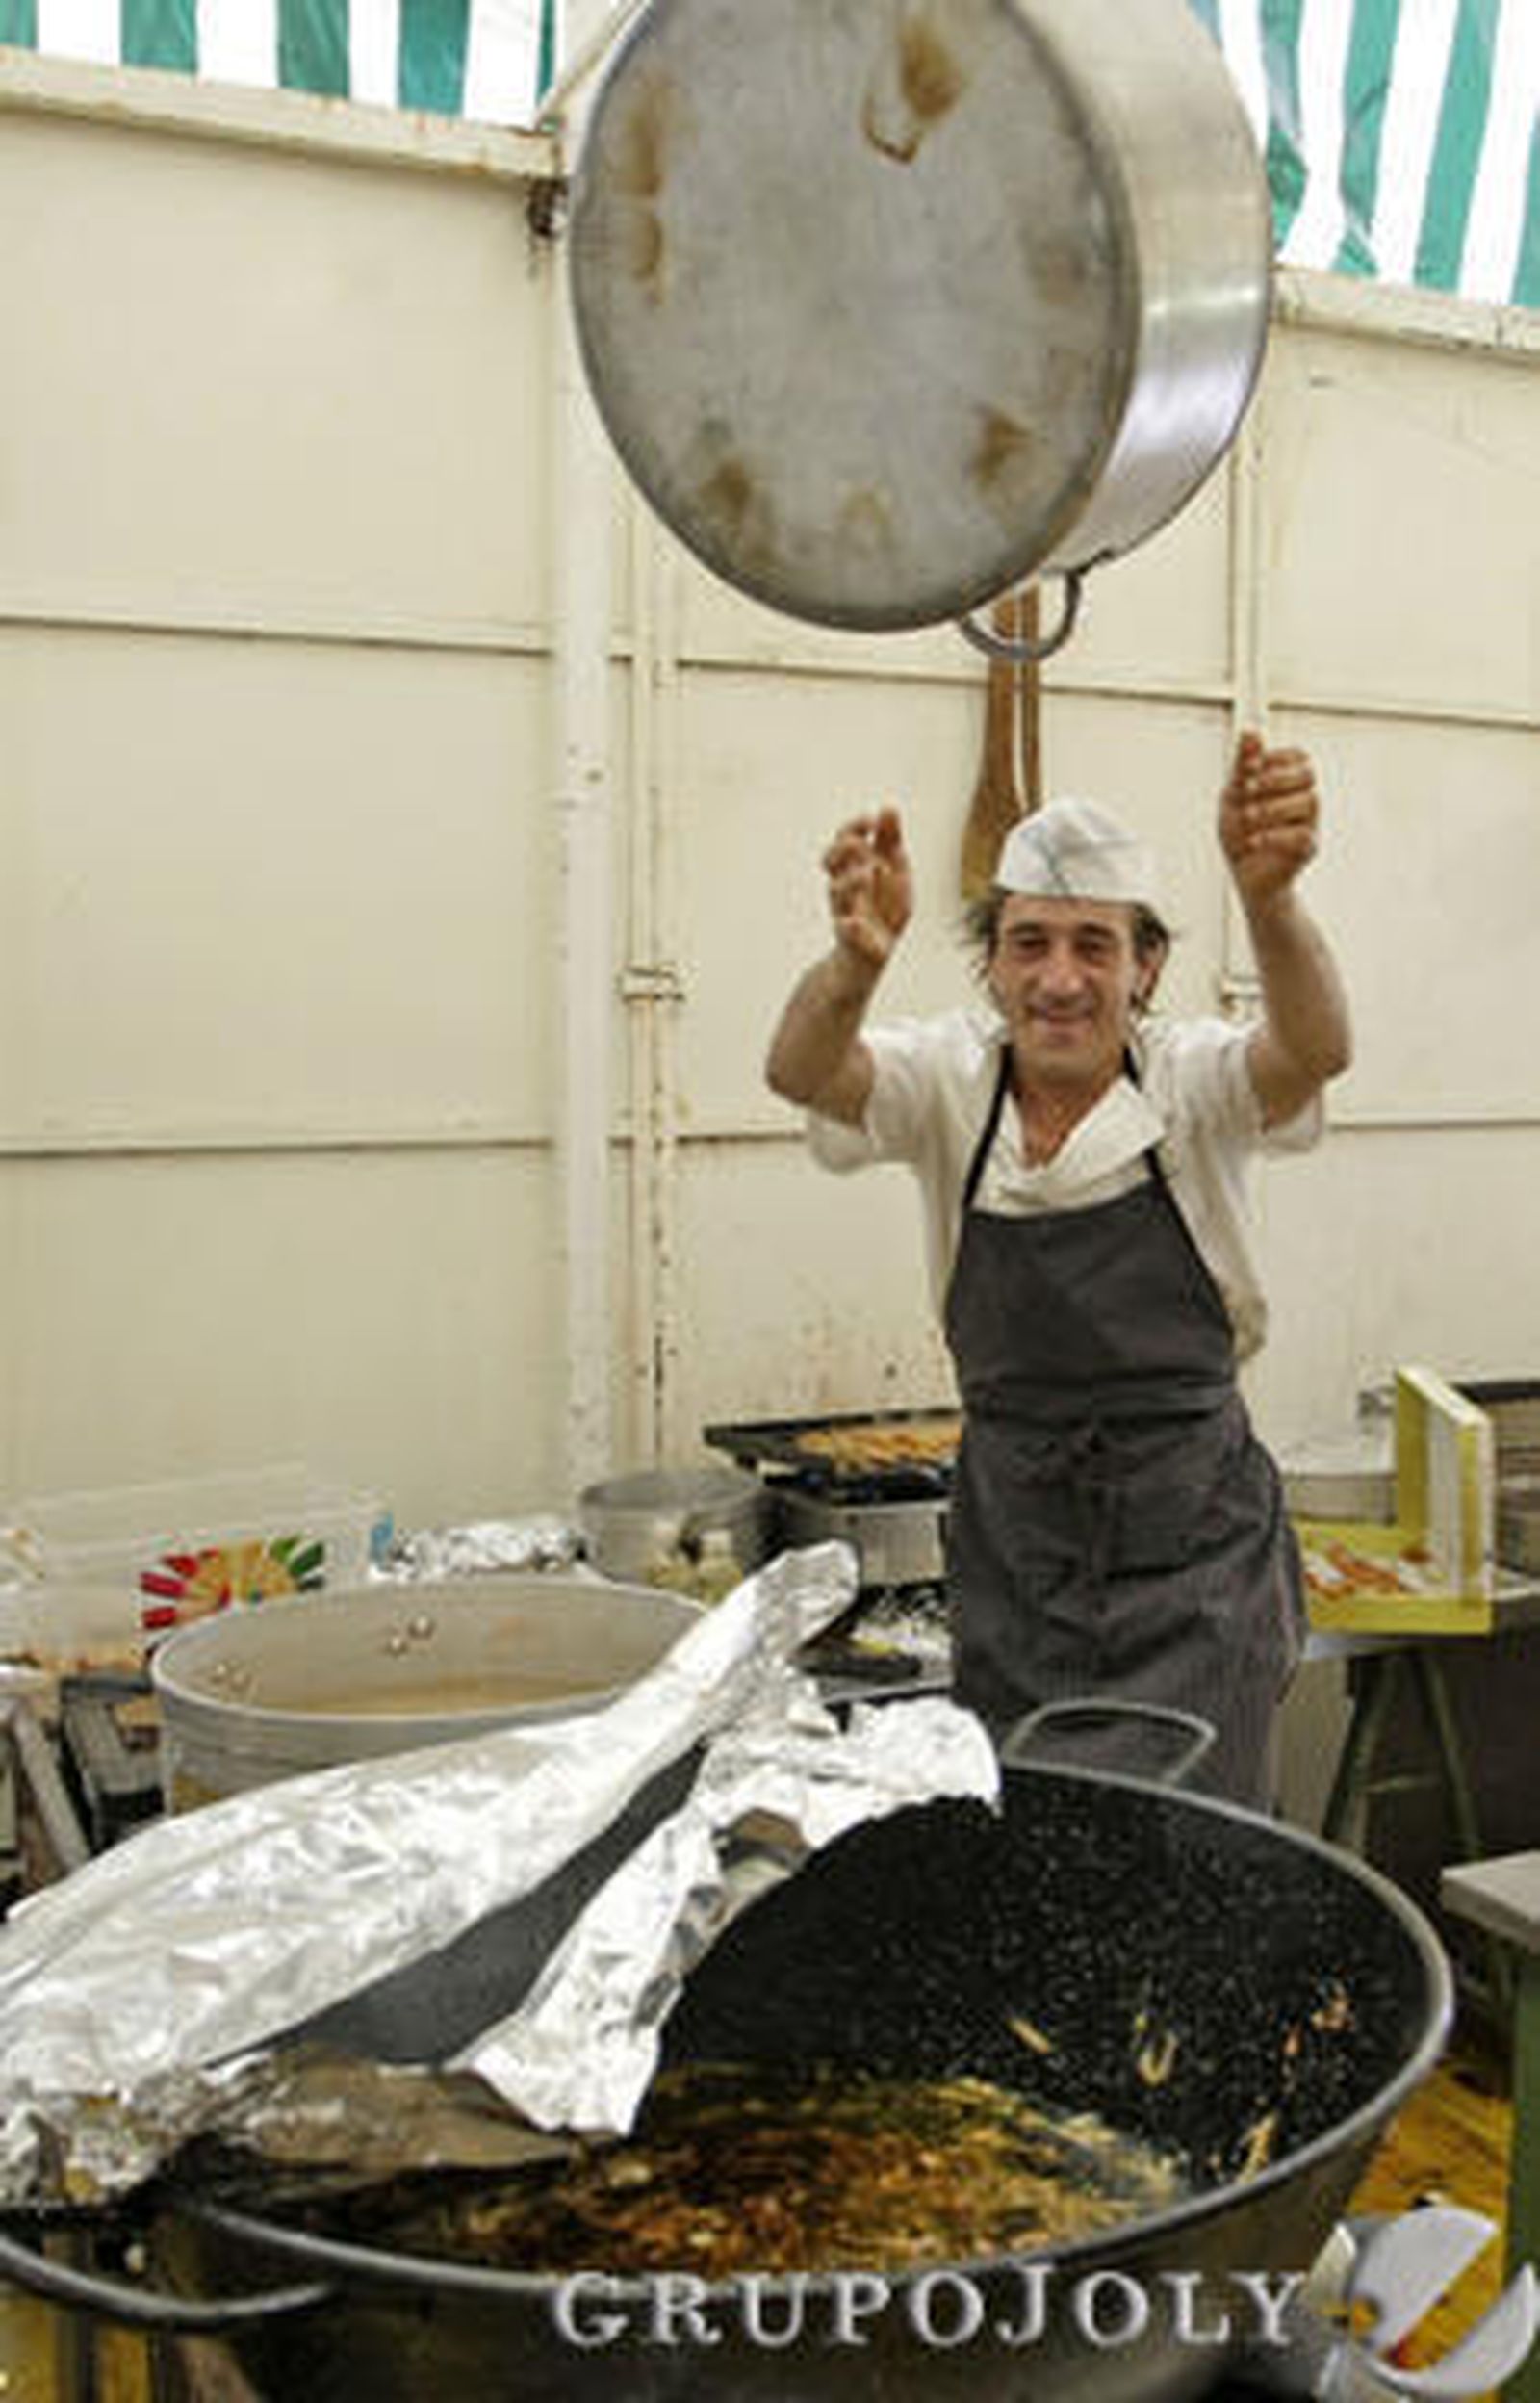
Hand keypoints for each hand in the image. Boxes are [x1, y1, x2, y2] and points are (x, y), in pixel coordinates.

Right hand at [823, 807, 912, 970]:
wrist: (870, 958)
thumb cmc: (883, 912)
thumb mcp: (895, 873)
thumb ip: (891, 842)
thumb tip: (888, 806)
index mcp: (854, 869)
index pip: (845, 840)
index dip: (854, 827)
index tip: (870, 820)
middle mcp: (845, 888)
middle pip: (831, 860)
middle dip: (845, 849)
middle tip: (863, 847)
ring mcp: (846, 913)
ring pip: (837, 892)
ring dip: (851, 881)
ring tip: (869, 874)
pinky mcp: (852, 941)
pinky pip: (845, 932)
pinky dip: (851, 926)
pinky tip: (858, 920)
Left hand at [1219, 733, 1320, 912]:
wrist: (1243, 874)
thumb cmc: (1240, 831)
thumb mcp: (1234, 795)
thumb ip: (1243, 764)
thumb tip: (1250, 731)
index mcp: (1289, 782)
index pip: (1299, 756)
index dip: (1275, 757)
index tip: (1248, 768)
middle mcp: (1304, 799)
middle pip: (1308, 774)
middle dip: (1275, 779)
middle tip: (1247, 791)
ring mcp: (1310, 823)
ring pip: (1309, 802)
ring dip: (1272, 808)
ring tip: (1248, 819)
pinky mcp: (1308, 848)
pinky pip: (1304, 834)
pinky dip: (1275, 836)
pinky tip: (1255, 841)